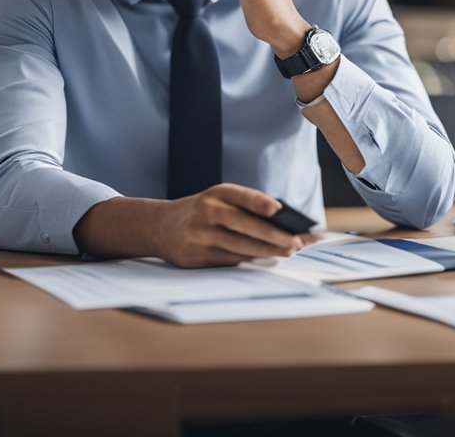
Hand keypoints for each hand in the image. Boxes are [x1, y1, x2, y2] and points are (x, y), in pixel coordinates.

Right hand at [156, 183, 303, 267]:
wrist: (159, 226)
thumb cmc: (201, 212)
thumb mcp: (217, 199)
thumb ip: (244, 206)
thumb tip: (281, 224)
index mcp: (215, 194)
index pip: (241, 196)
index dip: (260, 203)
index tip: (279, 210)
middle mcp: (206, 212)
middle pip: (244, 225)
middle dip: (273, 236)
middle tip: (295, 243)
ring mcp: (200, 236)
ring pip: (239, 247)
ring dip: (267, 252)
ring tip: (286, 253)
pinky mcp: (196, 257)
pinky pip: (229, 261)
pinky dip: (250, 261)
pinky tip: (265, 260)